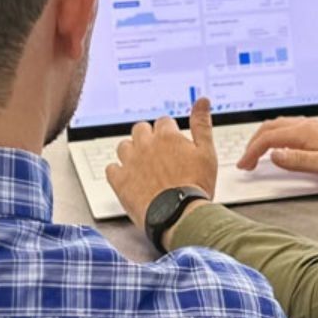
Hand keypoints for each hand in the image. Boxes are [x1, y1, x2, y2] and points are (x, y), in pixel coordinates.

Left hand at [107, 98, 217, 227]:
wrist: (180, 216)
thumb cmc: (196, 187)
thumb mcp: (207, 152)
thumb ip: (202, 124)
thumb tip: (202, 101)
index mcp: (167, 136)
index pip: (163, 122)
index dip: (169, 133)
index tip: (173, 144)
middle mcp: (145, 144)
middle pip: (140, 129)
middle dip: (148, 137)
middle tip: (158, 153)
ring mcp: (130, 162)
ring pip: (124, 146)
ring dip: (132, 152)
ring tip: (143, 165)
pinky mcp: (120, 181)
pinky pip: (111, 168)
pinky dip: (118, 171)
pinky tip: (128, 178)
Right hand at [236, 117, 317, 185]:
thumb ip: (296, 160)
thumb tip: (273, 156)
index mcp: (304, 132)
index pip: (268, 138)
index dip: (252, 151)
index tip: (244, 165)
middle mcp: (307, 125)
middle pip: (270, 128)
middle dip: (253, 143)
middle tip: (246, 160)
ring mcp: (313, 126)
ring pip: (279, 126)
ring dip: (263, 138)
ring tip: (257, 153)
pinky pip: (289, 128)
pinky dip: (276, 136)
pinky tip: (279, 145)